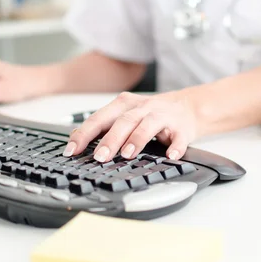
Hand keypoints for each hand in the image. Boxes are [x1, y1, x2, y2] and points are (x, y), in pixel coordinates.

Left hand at [63, 91, 200, 161]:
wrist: (188, 106)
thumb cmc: (152, 114)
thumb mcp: (126, 114)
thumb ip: (103, 124)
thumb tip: (74, 137)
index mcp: (124, 105)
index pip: (100, 118)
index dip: (84, 134)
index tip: (72, 150)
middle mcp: (142, 107)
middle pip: (123, 121)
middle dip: (110, 139)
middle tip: (100, 157)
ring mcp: (163, 116)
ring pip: (148, 125)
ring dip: (138, 139)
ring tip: (128, 154)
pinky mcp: (181, 128)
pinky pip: (178, 137)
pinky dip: (175, 146)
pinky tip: (170, 155)